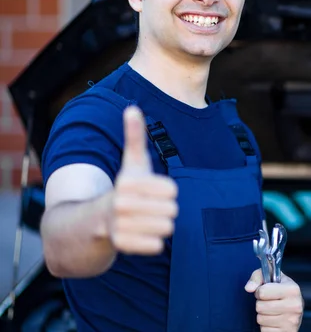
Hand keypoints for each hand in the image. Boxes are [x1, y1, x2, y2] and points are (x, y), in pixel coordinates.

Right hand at [108, 105, 178, 254]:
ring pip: (166, 228)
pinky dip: (154, 242)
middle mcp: (120, 204)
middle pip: (171, 210)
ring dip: (161, 226)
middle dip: (166, 209)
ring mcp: (118, 226)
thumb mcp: (132, 163)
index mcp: (127, 182)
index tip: (156, 191)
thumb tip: (132, 107)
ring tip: (149, 221)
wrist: (94, 221)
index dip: (168, 191)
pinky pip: (155, 246)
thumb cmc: (124, 188)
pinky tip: (144, 235)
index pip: (171, 190)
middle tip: (152, 208)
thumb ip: (134, 136)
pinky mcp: (120, 245)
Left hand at [245, 269, 303, 330]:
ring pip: (260, 319)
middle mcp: (295, 306)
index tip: (265, 292)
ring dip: (262, 315)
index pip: (263, 292)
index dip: (260, 291)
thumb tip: (249, 288)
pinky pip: (264, 330)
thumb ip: (257, 277)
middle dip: (260, 304)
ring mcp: (291, 322)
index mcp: (292, 289)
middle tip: (268, 302)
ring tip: (271, 311)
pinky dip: (266, 326)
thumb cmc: (280, 290)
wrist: (295, 307)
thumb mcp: (271, 277)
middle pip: (260, 307)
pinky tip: (273, 320)